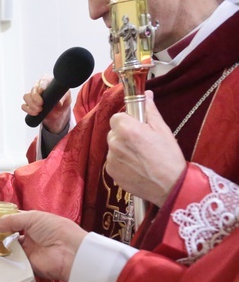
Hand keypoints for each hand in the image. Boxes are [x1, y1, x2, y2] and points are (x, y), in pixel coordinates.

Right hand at [0, 210, 86, 281]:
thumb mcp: (32, 218)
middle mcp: (30, 237)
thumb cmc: (55, 229)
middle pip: (9, 236)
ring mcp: (29, 252)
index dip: (1, 221)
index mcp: (33, 223)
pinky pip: (13, 264)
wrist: (70, 252)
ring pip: (9, 250)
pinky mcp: (27, 266)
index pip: (14, 221)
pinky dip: (4, 261)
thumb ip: (10, 221)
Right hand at [21, 75, 71, 133]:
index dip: (40, 86)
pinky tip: (35, 113)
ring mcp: (32, 95)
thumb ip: (63, 99)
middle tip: (41, 105)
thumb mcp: (67, 99)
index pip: (42, 81)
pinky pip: (24, 106)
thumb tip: (59, 103)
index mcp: (47, 81)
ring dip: (31, 104)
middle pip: (32, 89)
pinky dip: (28, 110)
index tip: (41, 92)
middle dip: (35, 98)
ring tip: (39, 110)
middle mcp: (38, 87)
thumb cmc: (63, 100)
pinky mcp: (29, 104)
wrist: (59, 111)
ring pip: (26, 97)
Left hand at [106, 91, 185, 206]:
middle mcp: (115, 143)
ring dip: (122, 149)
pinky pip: (113, 162)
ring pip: (113, 147)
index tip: (137, 127)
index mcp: (126, 129)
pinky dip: (121, 162)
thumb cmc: (168, 156)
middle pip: (114, 132)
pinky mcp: (111, 173)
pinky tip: (136, 167)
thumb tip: (146, 95)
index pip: (116, 117)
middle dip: (124, 134)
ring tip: (141, 157)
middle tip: (141, 142)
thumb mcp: (162, 130)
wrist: (170, 186)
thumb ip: (150, 111)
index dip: (127, 121)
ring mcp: (111, 159)